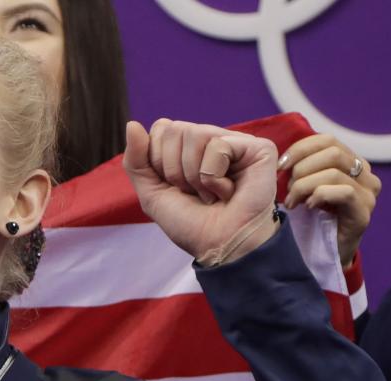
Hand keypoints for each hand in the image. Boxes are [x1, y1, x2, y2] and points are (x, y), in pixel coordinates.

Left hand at [123, 119, 278, 264]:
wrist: (218, 246)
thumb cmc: (191, 224)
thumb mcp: (152, 193)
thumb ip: (136, 160)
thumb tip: (132, 124)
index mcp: (188, 147)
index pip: (161, 128)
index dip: (158, 161)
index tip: (173, 187)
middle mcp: (212, 139)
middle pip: (175, 129)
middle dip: (174, 169)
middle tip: (193, 192)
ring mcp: (236, 142)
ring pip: (195, 134)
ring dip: (194, 175)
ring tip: (210, 193)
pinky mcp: (258, 148)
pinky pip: (218, 146)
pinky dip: (214, 177)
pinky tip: (228, 191)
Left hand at [279, 133, 380, 266]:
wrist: (320, 255)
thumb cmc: (308, 219)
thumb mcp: (302, 186)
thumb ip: (300, 168)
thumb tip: (282, 158)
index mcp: (349, 162)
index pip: (326, 140)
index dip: (300, 149)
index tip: (280, 166)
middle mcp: (364, 174)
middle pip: (332, 152)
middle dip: (301, 169)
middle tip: (288, 190)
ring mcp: (368, 193)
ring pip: (334, 171)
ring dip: (305, 186)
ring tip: (293, 203)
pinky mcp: (363, 212)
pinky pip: (344, 192)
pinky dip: (320, 196)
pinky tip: (309, 207)